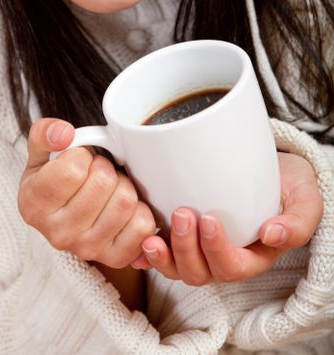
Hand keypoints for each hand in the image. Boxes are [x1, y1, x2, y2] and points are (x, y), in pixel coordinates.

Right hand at [18, 118, 155, 267]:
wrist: (64, 218)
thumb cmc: (53, 182)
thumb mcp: (39, 154)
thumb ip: (43, 134)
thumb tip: (64, 134)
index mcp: (34, 205)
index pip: (73, 168)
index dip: (82, 156)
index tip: (77, 162)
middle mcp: (58, 233)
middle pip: (103, 182)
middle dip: (104, 167)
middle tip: (95, 174)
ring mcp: (86, 248)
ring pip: (126, 201)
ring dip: (123, 185)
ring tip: (109, 189)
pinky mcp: (114, 258)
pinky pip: (142, 226)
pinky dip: (141, 210)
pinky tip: (123, 207)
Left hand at [132, 152, 322, 284]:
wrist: (271, 169)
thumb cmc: (288, 186)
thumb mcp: (304, 199)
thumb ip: (297, 221)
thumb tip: (273, 235)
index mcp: (253, 256)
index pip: (232, 267)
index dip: (217, 251)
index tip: (209, 219)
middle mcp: (223, 257)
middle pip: (199, 273)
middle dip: (186, 249)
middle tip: (182, 213)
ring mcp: (200, 249)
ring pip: (177, 269)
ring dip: (163, 256)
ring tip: (153, 233)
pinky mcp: (182, 234)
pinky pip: (162, 254)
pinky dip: (146, 253)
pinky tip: (138, 241)